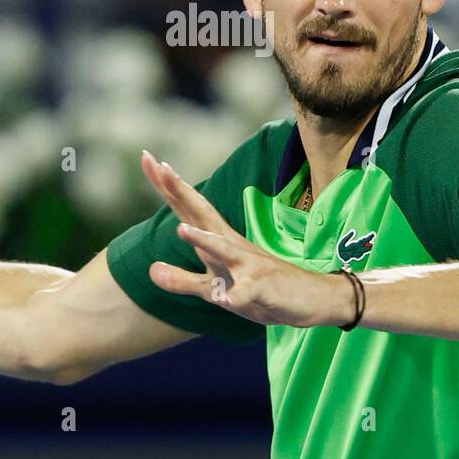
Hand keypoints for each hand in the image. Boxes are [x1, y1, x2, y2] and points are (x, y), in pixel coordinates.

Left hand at [139, 151, 354, 328]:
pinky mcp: (263, 291)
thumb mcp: (215, 287)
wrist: (313, 298)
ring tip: (181, 230)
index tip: (146, 158)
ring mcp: (249, 268)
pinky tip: (225, 300)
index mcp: (219, 242)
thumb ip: (182, 280)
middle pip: (201, 215)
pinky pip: (247, 295)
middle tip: (159, 166)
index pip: (188, 209)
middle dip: (180, 192)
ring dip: (203, 241)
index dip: (167, 186)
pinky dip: (237, 296)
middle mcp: (232, 247)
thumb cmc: (261, 290)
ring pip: (224, 252)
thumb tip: (150, 270)